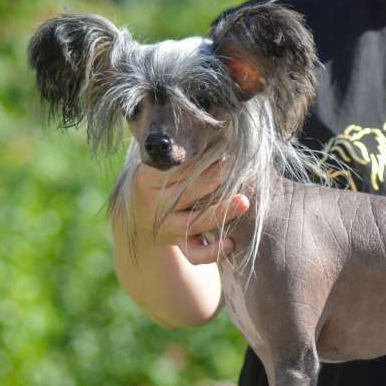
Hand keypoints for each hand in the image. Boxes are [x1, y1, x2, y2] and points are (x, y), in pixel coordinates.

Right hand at [131, 158, 249, 264]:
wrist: (142, 212)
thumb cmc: (162, 178)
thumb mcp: (160, 162)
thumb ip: (180, 152)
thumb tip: (215, 131)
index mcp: (146, 179)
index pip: (173, 169)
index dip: (197, 160)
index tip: (219, 150)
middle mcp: (154, 204)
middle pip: (186, 194)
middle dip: (213, 180)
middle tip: (235, 167)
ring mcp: (167, 227)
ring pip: (194, 222)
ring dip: (220, 212)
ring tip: (243, 201)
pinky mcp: (179, 244)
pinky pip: (194, 254)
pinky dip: (212, 252)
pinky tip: (231, 242)